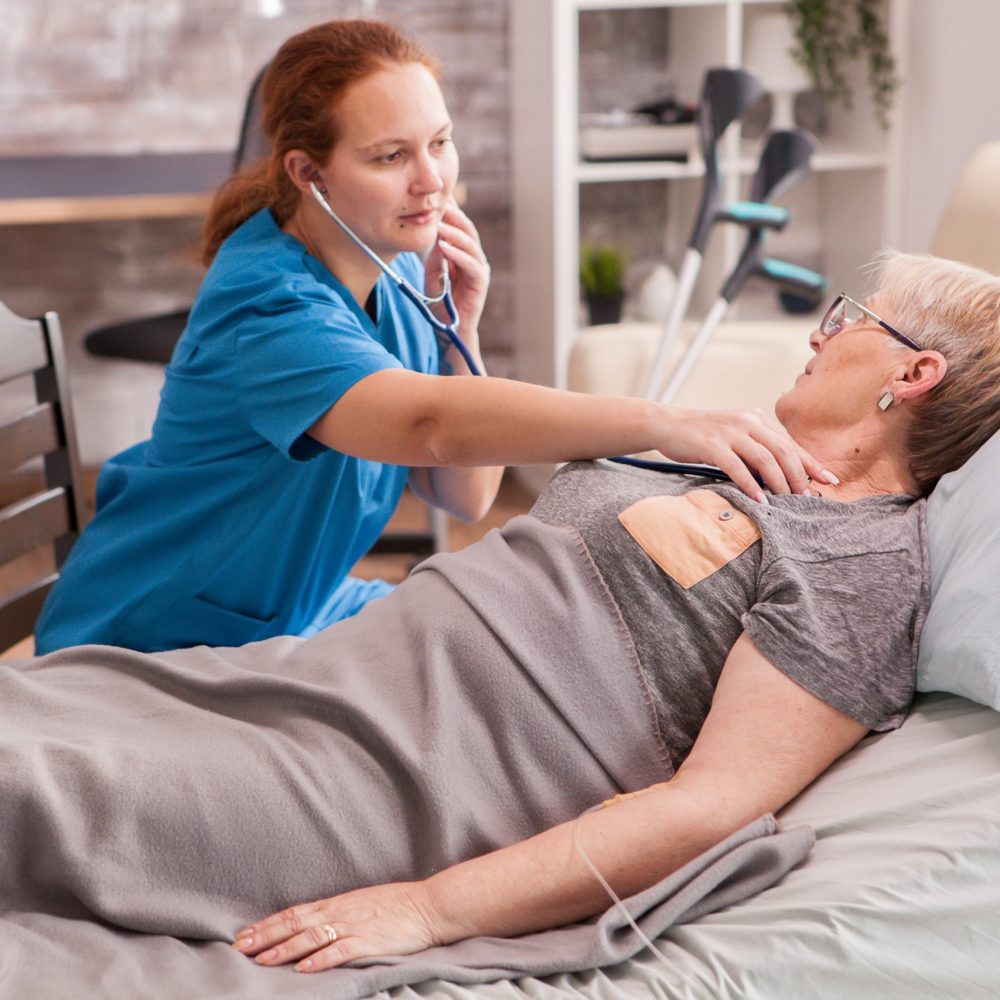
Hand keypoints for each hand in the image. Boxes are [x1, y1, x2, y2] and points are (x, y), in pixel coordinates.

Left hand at [232, 881, 441, 973]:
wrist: (429, 904)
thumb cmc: (398, 905)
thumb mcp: (362, 904)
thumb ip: (338, 914)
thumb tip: (313, 925)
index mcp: (338, 904)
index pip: (295, 913)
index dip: (268, 924)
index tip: (245, 934)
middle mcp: (340, 912)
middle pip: (296, 923)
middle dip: (267, 935)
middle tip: (240, 947)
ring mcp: (354, 926)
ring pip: (312, 936)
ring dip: (286, 948)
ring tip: (263, 960)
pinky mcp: (370, 941)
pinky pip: (341, 950)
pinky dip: (321, 959)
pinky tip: (304, 968)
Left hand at [424, 202, 490, 338]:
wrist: (450, 331)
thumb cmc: (441, 305)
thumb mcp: (432, 276)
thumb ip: (435, 257)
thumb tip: (434, 235)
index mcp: (464, 255)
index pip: (459, 228)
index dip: (450, 212)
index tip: (435, 197)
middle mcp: (474, 260)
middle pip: (468, 231)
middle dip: (454, 217)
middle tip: (439, 204)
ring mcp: (479, 271)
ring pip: (471, 245)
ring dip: (454, 234)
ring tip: (438, 225)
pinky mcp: (480, 284)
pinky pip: (471, 265)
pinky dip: (458, 254)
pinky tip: (444, 246)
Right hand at [656, 406, 837, 501]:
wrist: (668, 424)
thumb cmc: (703, 436)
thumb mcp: (735, 437)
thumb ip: (756, 450)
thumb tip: (783, 477)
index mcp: (757, 419)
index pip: (791, 444)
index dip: (812, 464)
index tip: (829, 481)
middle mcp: (748, 421)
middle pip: (784, 451)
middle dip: (798, 477)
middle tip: (804, 498)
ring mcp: (730, 432)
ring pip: (765, 459)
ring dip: (779, 483)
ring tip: (785, 501)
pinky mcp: (712, 444)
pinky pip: (737, 467)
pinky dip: (751, 485)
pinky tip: (759, 500)